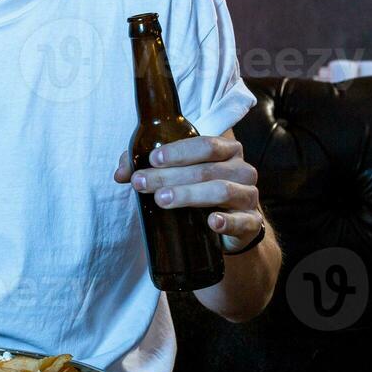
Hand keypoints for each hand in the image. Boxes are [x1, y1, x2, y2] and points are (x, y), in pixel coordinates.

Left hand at [114, 133, 262, 249]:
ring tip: (162, 200)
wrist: (231, 226)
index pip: (206, 145)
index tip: (153, 159)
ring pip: (222, 190)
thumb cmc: (201, 191)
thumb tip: (120, 174)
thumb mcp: (179, 175)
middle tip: (143, 183)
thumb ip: (150, 168)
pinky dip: (227, 221)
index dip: (178, 151)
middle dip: (170, 176)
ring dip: (189, 194)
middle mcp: (242, 170)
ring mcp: (249, 196)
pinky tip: (211, 221)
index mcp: (227, 151)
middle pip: (206, 169)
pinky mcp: (251, 223)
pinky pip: (243, 221)